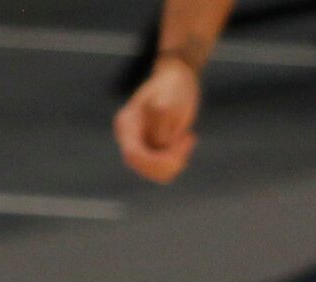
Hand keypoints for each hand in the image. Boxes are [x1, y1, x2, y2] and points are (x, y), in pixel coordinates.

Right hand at [114, 59, 200, 182]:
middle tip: (188, 140)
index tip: (176, 157)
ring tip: (188, 137)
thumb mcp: (169, 95)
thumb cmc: (172, 83)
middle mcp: (129, 139)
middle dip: (166, 162)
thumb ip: (163, 117)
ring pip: (154, 171)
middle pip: (142, 166)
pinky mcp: (152, 150)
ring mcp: (140, 146)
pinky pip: (163, 168)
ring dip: (174, 161)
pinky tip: (187, 139)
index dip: (153, 161)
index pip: (133, 154)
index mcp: (127, 124)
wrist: (177, 78)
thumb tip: (162, 141)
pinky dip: (178, 159)